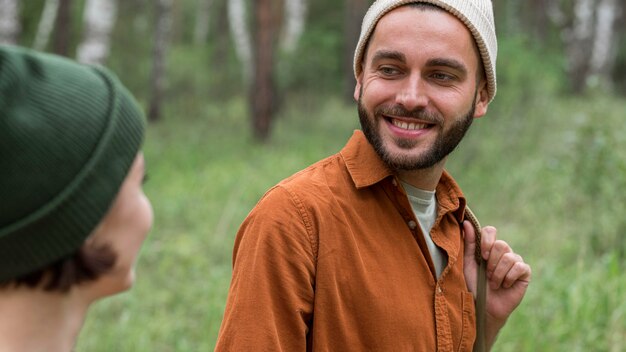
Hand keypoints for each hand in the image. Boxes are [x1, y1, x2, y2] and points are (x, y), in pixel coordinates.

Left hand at [463, 222, 530, 340]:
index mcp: (488, 248)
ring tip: (493, 283)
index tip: (482, 256)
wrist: (484, 306)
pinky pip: (519, 267)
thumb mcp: (468, 264)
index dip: (486, 241)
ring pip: (509, 256)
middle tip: (487, 274)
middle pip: (501, 244)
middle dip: (491, 262)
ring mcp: (515, 261)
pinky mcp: (525, 272)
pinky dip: (509, 277)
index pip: (490, 231)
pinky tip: (505, 285)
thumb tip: (466, 222)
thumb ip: (468, 244)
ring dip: (498, 273)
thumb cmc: (474, 285)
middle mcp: (503, 252)